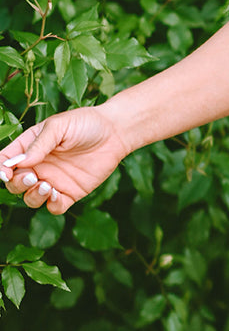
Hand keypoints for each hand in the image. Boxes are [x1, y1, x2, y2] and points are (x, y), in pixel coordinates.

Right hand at [0, 108, 129, 213]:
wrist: (115, 132)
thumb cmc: (85, 123)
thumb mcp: (59, 127)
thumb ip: (39, 144)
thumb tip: (20, 163)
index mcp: (29, 148)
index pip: (5, 161)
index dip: (0, 169)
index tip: (5, 172)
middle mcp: (38, 166)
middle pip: (15, 184)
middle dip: (17, 183)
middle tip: (32, 177)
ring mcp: (53, 181)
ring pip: (31, 198)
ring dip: (32, 196)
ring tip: (46, 185)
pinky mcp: (70, 193)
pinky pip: (54, 207)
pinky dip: (51, 205)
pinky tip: (56, 195)